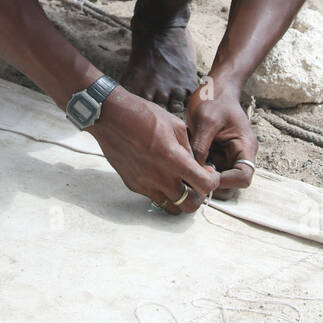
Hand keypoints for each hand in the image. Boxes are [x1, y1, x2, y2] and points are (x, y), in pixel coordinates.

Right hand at [88, 88, 221, 214]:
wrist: (110, 116)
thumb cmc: (143, 115)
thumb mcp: (175, 125)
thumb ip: (189, 149)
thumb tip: (196, 164)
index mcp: (174, 159)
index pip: (204, 186)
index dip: (212, 182)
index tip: (209, 175)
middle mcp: (159, 177)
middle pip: (189, 206)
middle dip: (197, 197)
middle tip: (196, 184)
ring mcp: (144, 184)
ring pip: (170, 207)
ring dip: (179, 198)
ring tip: (179, 183)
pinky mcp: (132, 184)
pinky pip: (153, 197)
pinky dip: (162, 192)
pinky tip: (160, 176)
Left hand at [186, 82, 256, 200]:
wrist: (214, 87)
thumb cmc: (214, 99)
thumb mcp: (205, 121)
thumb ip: (201, 146)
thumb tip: (194, 171)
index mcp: (245, 146)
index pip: (243, 176)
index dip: (226, 182)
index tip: (206, 178)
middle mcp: (239, 154)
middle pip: (231, 182)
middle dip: (212, 181)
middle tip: (191, 174)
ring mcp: (227, 155)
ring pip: (217, 177)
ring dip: (203, 174)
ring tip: (187, 162)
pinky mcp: (216, 153)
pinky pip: (208, 167)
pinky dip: (197, 166)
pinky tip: (186, 155)